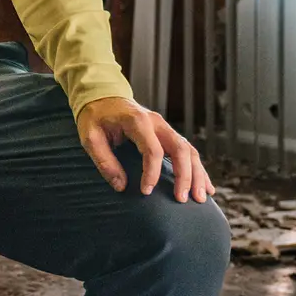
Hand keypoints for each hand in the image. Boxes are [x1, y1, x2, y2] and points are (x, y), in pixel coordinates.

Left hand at [76, 98, 212, 201]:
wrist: (102, 96)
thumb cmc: (95, 117)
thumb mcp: (90, 137)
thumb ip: (104, 161)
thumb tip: (121, 186)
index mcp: (137, 121)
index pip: (152, 150)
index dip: (152, 173)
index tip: (146, 192)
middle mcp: (156, 123)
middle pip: (180, 149)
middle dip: (184, 175)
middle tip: (182, 199)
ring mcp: (165, 127)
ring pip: (189, 150)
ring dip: (197, 174)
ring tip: (200, 198)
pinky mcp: (167, 133)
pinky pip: (188, 151)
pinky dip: (197, 169)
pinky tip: (205, 186)